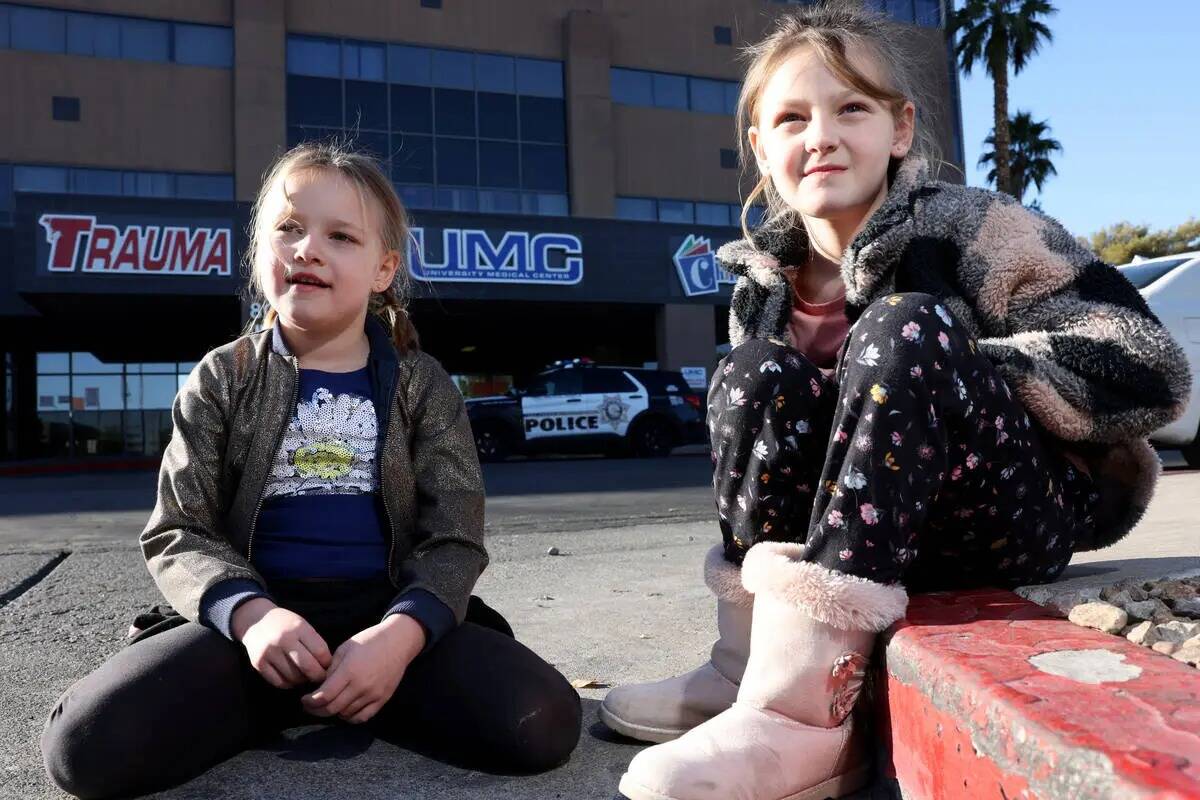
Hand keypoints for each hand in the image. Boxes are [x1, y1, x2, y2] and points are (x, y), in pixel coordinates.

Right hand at [233, 597, 331, 688]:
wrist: (255, 620)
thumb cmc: (285, 624)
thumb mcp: (301, 625)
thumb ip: (314, 642)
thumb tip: (328, 666)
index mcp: (298, 627)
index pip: (320, 651)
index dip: (327, 662)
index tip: (329, 666)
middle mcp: (283, 639)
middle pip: (308, 667)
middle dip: (318, 676)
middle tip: (321, 678)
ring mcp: (269, 652)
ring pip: (294, 677)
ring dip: (303, 680)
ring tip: (305, 676)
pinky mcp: (258, 663)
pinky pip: (279, 682)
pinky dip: (289, 684)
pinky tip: (292, 678)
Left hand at [301, 614, 425, 723]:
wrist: (398, 642)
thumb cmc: (369, 641)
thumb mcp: (345, 648)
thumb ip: (331, 669)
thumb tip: (319, 686)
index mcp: (349, 671)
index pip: (324, 695)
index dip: (310, 701)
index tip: (304, 700)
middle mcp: (361, 686)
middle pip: (333, 708)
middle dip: (317, 710)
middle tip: (310, 707)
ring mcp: (373, 695)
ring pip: (346, 714)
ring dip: (333, 712)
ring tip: (327, 705)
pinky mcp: (382, 699)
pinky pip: (362, 717)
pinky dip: (350, 717)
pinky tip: (344, 710)